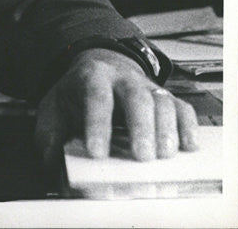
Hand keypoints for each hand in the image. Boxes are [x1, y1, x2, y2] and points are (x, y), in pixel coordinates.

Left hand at [34, 48, 198, 165]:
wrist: (95, 70)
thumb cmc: (75, 96)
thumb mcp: (53, 111)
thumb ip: (50, 137)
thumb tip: (53, 166)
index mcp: (91, 77)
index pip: (95, 97)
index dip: (97, 125)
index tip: (97, 152)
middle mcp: (122, 78)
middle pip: (135, 97)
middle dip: (140, 127)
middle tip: (142, 156)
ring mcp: (146, 86)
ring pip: (161, 101)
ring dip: (166, 129)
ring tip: (165, 155)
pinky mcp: (165, 98)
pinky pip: (181, 108)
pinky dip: (188, 126)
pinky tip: (188, 145)